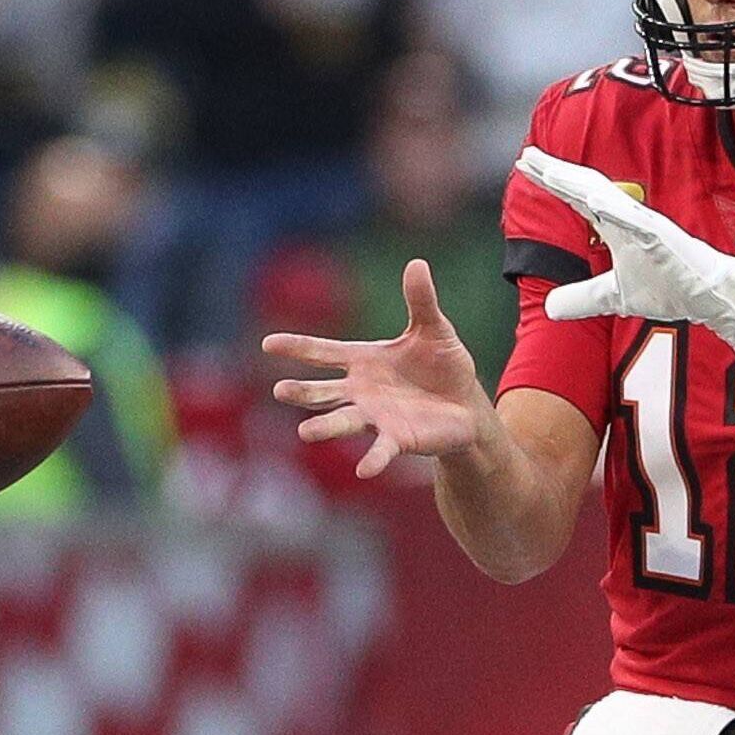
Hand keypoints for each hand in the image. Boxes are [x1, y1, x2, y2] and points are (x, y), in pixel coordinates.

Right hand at [264, 259, 498, 480]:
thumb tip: (416, 263)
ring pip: (343, 421)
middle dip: (301, 392)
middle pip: (323, 391)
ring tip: (305, 433)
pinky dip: (373, 459)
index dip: (297, 348)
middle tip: (280, 390)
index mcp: (363, 361)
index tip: (268, 344)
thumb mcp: (434, 329)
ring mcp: (376, 417)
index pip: (324, 352)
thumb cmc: (444, 366)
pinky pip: (381, 450)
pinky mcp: (397, 439)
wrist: (466, 406)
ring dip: (325, 427)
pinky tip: (364, 470)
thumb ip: (421, 300)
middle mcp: (361, 391)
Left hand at [518, 150, 734, 352]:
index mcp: (616, 227)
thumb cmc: (670, 286)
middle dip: (556, 173)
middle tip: (527, 156)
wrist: (712, 295)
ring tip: (551, 172)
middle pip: (586, 189)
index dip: (551, 181)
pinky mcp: (665, 240)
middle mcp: (628, 219)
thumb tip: (549, 307)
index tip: (525, 164)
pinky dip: (617, 212)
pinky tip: (596, 202)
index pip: (577, 197)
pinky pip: (639, 223)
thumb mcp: (614, 296)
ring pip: (608, 199)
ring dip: (579, 184)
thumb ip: (583, 297)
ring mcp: (647, 227)